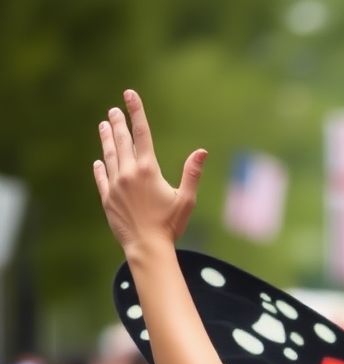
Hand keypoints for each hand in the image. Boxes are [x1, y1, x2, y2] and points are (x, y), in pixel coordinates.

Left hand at [94, 89, 206, 256]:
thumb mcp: (186, 199)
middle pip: (121, 141)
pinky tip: (99, 161)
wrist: (147, 247)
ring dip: (106, 139)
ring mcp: (114, 185)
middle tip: (114, 110)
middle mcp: (128, 173)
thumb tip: (202, 152)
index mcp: (148, 170)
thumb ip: (191, 173)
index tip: (129, 95)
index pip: (142, 134)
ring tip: (104, 125)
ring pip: (109, 155)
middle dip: (118, 123)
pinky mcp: (107, 199)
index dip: (136, 112)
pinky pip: (101, 177)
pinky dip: (100, 167)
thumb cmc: (170, 225)